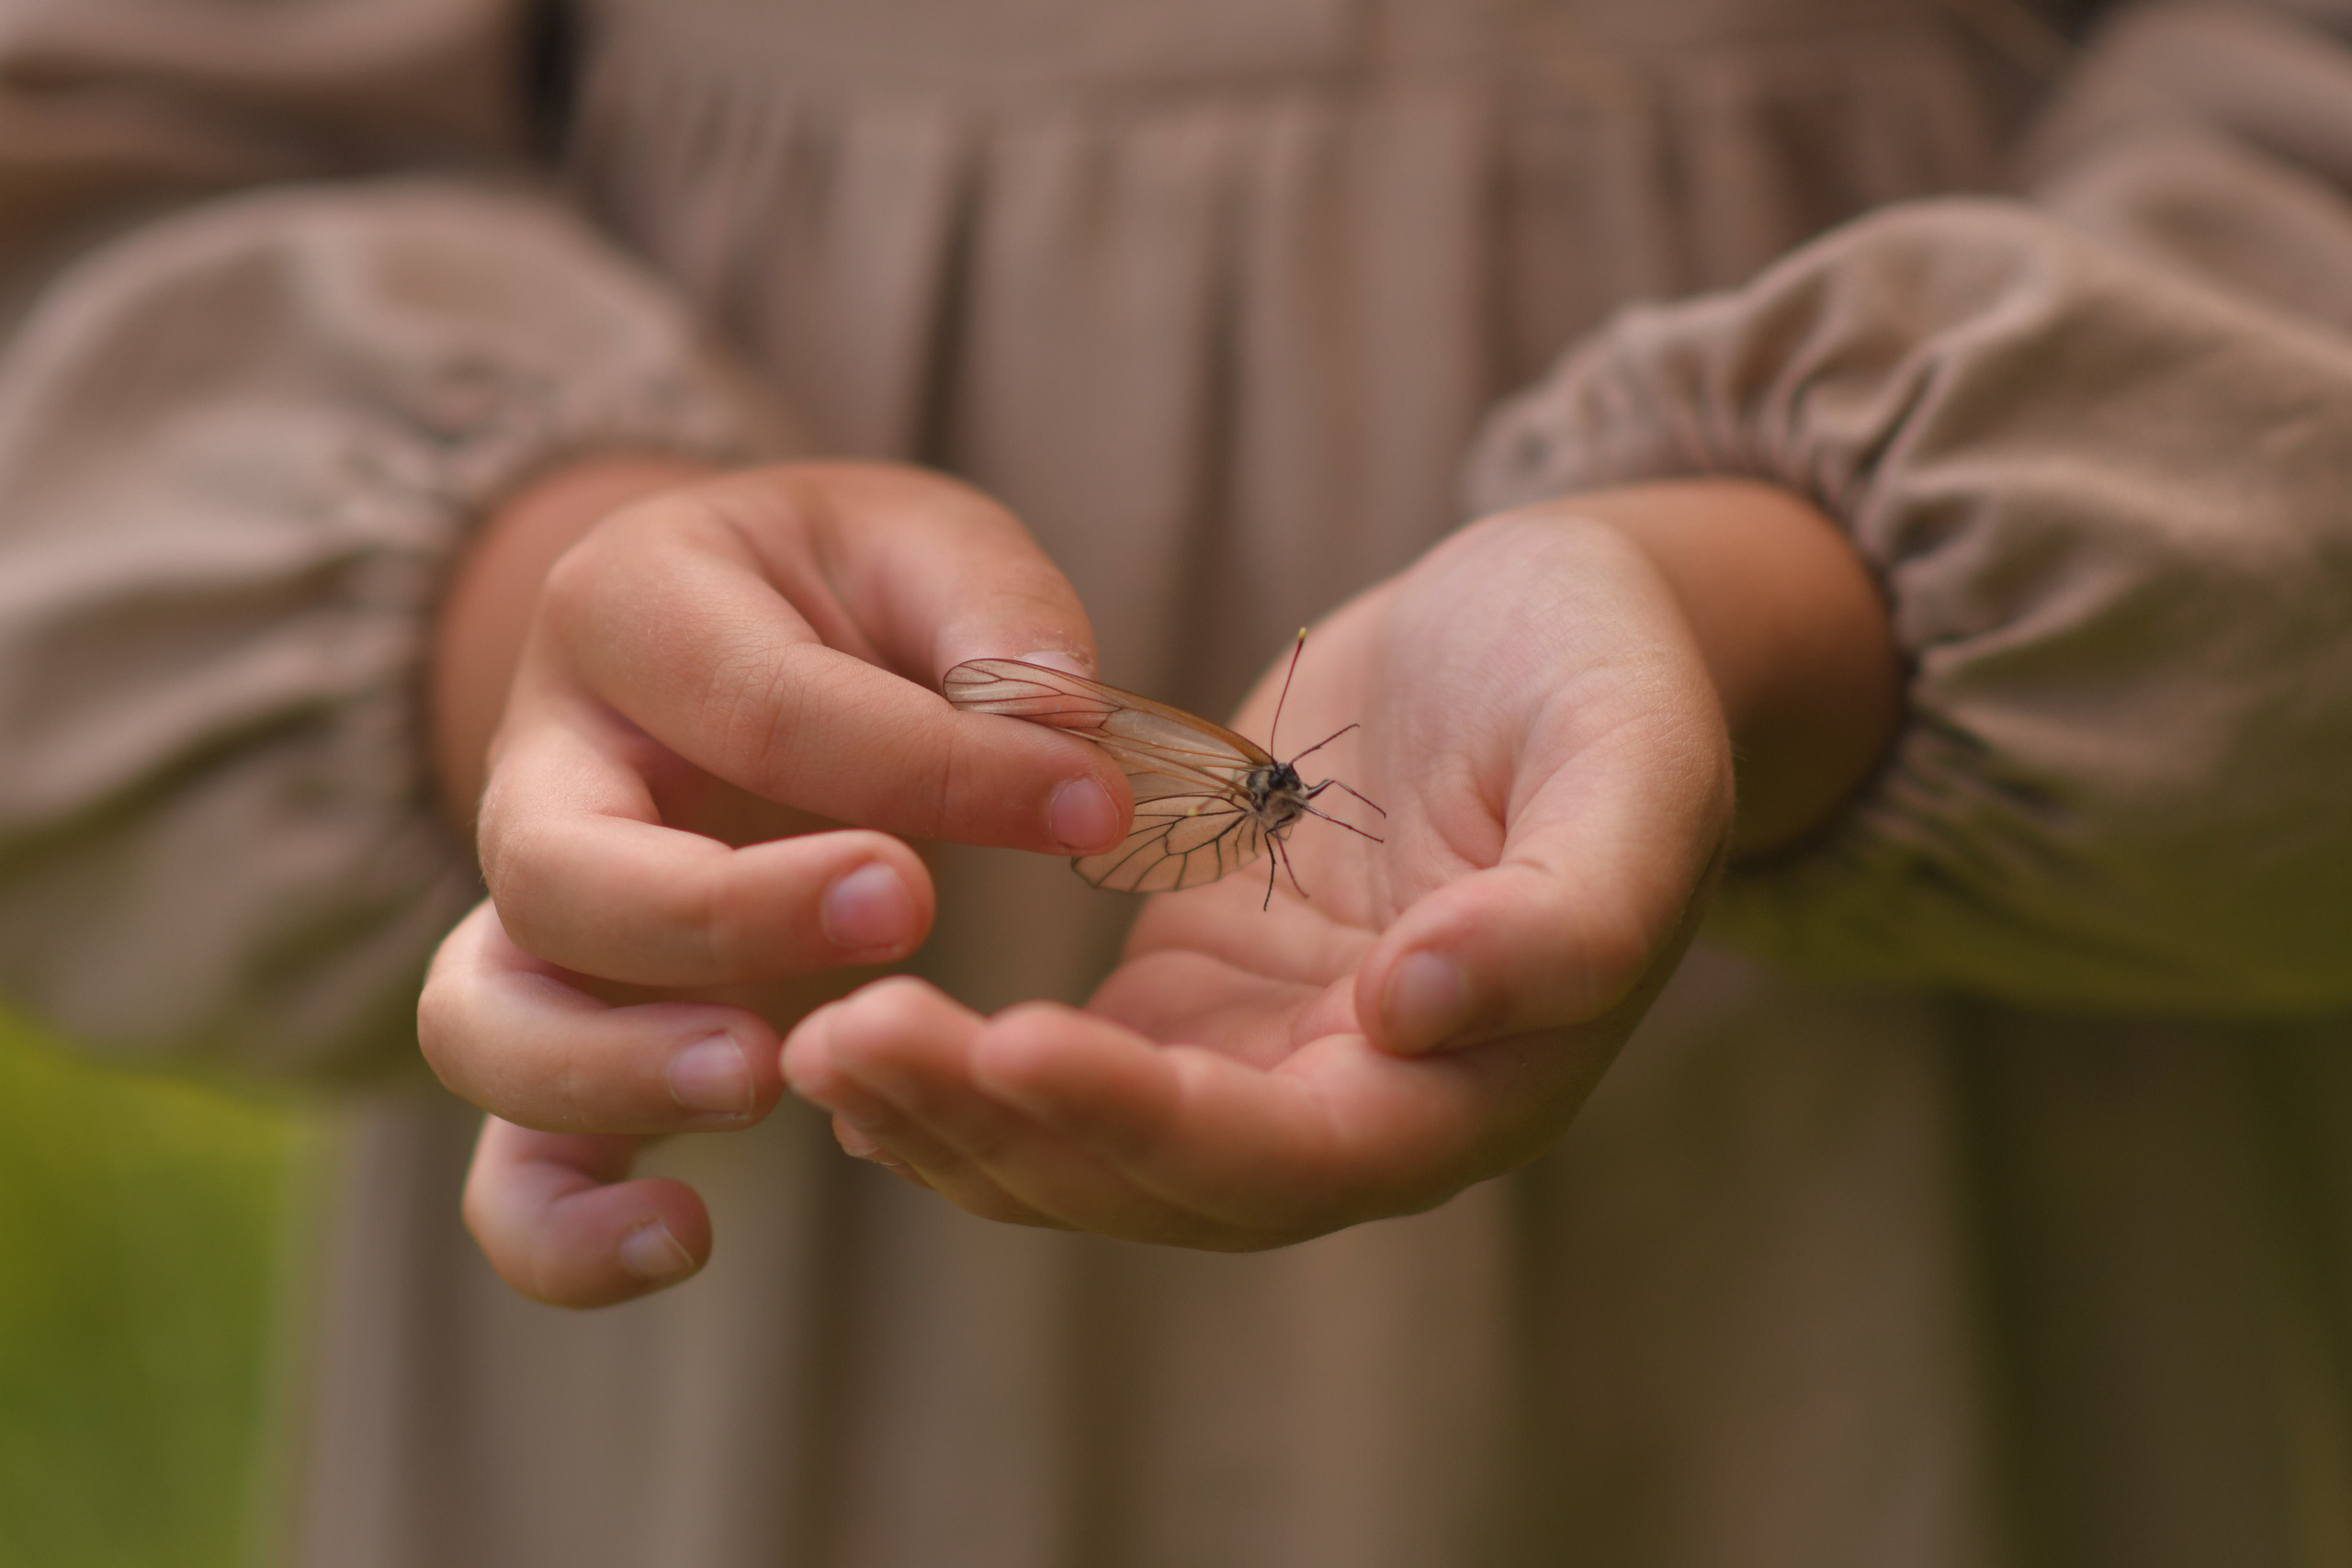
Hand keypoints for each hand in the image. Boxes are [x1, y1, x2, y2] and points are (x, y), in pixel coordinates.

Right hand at [417, 459, 1133, 1304]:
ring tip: (768, 1075)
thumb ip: (996, 613)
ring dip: (618, 1068)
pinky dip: (561, 1229)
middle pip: (558, 867)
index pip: (762, 706)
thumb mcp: (928, 547)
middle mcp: (542, 769)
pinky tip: (685, 1239)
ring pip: (484, 1019)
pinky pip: (506, 1163)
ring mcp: (534, 921)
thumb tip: (1062, 717)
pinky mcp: (565, 1039)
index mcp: (631, 611)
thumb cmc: (845, 592)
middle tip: (906, 908)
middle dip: (729, 910)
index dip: (935, 763)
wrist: (736, 631)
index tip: (1089, 805)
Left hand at [780, 482, 1900, 1247]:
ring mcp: (1276, 1058)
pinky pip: (1076, 1073)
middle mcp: (1368, 1107)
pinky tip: (860, 1036)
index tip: (1014, 1047)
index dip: (1157, 1122)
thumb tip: (1419, 1015)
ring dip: (962, 1119)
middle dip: (1009, 1130)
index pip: (1303, 1153)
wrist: (1560, 621)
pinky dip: (972, 1076)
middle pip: (1172, 1179)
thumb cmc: (1615, 678)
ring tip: (823, 1049)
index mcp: (1482, 1084)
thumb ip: (1570, 911)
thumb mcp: (1637, 767)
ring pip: (1101, 1149)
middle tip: (849, 1043)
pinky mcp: (1205, 997)